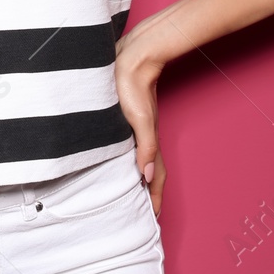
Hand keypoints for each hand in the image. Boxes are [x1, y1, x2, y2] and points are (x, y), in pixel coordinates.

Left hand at [115, 28, 167, 217]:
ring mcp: (137, 126)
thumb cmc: (133, 85)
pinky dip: (129, 156)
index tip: (154, 218)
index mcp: (147, 140)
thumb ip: (145, 147)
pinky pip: (132, 143)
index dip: (155, 197)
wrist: (133, 55)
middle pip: (150, 170)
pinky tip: (118, 155)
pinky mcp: (127, 115)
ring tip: (133, 190)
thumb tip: (147, 178)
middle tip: (144, 210)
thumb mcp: (139, 119)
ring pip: (141, 157)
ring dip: (139, 175)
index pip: (155, 176)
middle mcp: (143, 136)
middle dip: (149, 192)